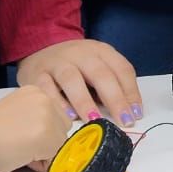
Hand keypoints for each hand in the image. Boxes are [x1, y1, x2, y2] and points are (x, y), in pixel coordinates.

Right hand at [0, 87, 74, 171]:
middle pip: (62, 128)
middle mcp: (45, 98)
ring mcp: (48, 115)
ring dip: (45, 153)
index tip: (19, 136)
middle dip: (47, 141)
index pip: (54, 116)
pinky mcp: (49, 135)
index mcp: (34, 90)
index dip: (40, 132)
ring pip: (60, 143)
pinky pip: (55, 157)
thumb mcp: (14, 115)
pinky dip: (41, 164)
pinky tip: (21, 157)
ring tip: (19, 151)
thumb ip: (33, 119)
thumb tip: (48, 138)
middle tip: (20, 146)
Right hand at [16, 39, 142, 127]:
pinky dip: (57, 103)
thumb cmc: (76, 65)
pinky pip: (46, 88)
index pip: (121, 68)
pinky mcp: (36, 74)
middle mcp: (80, 53)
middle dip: (114, 98)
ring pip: (71, 78)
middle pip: (99, 73)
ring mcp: (56, 62)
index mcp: (100, 50)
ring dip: (85, 101)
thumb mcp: (98, 66)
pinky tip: (68, 117)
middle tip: (123, 121)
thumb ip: (112, 84)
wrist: (39, 50)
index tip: (136, 114)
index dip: (131, 91)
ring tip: (95, 120)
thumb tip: (128, 112)